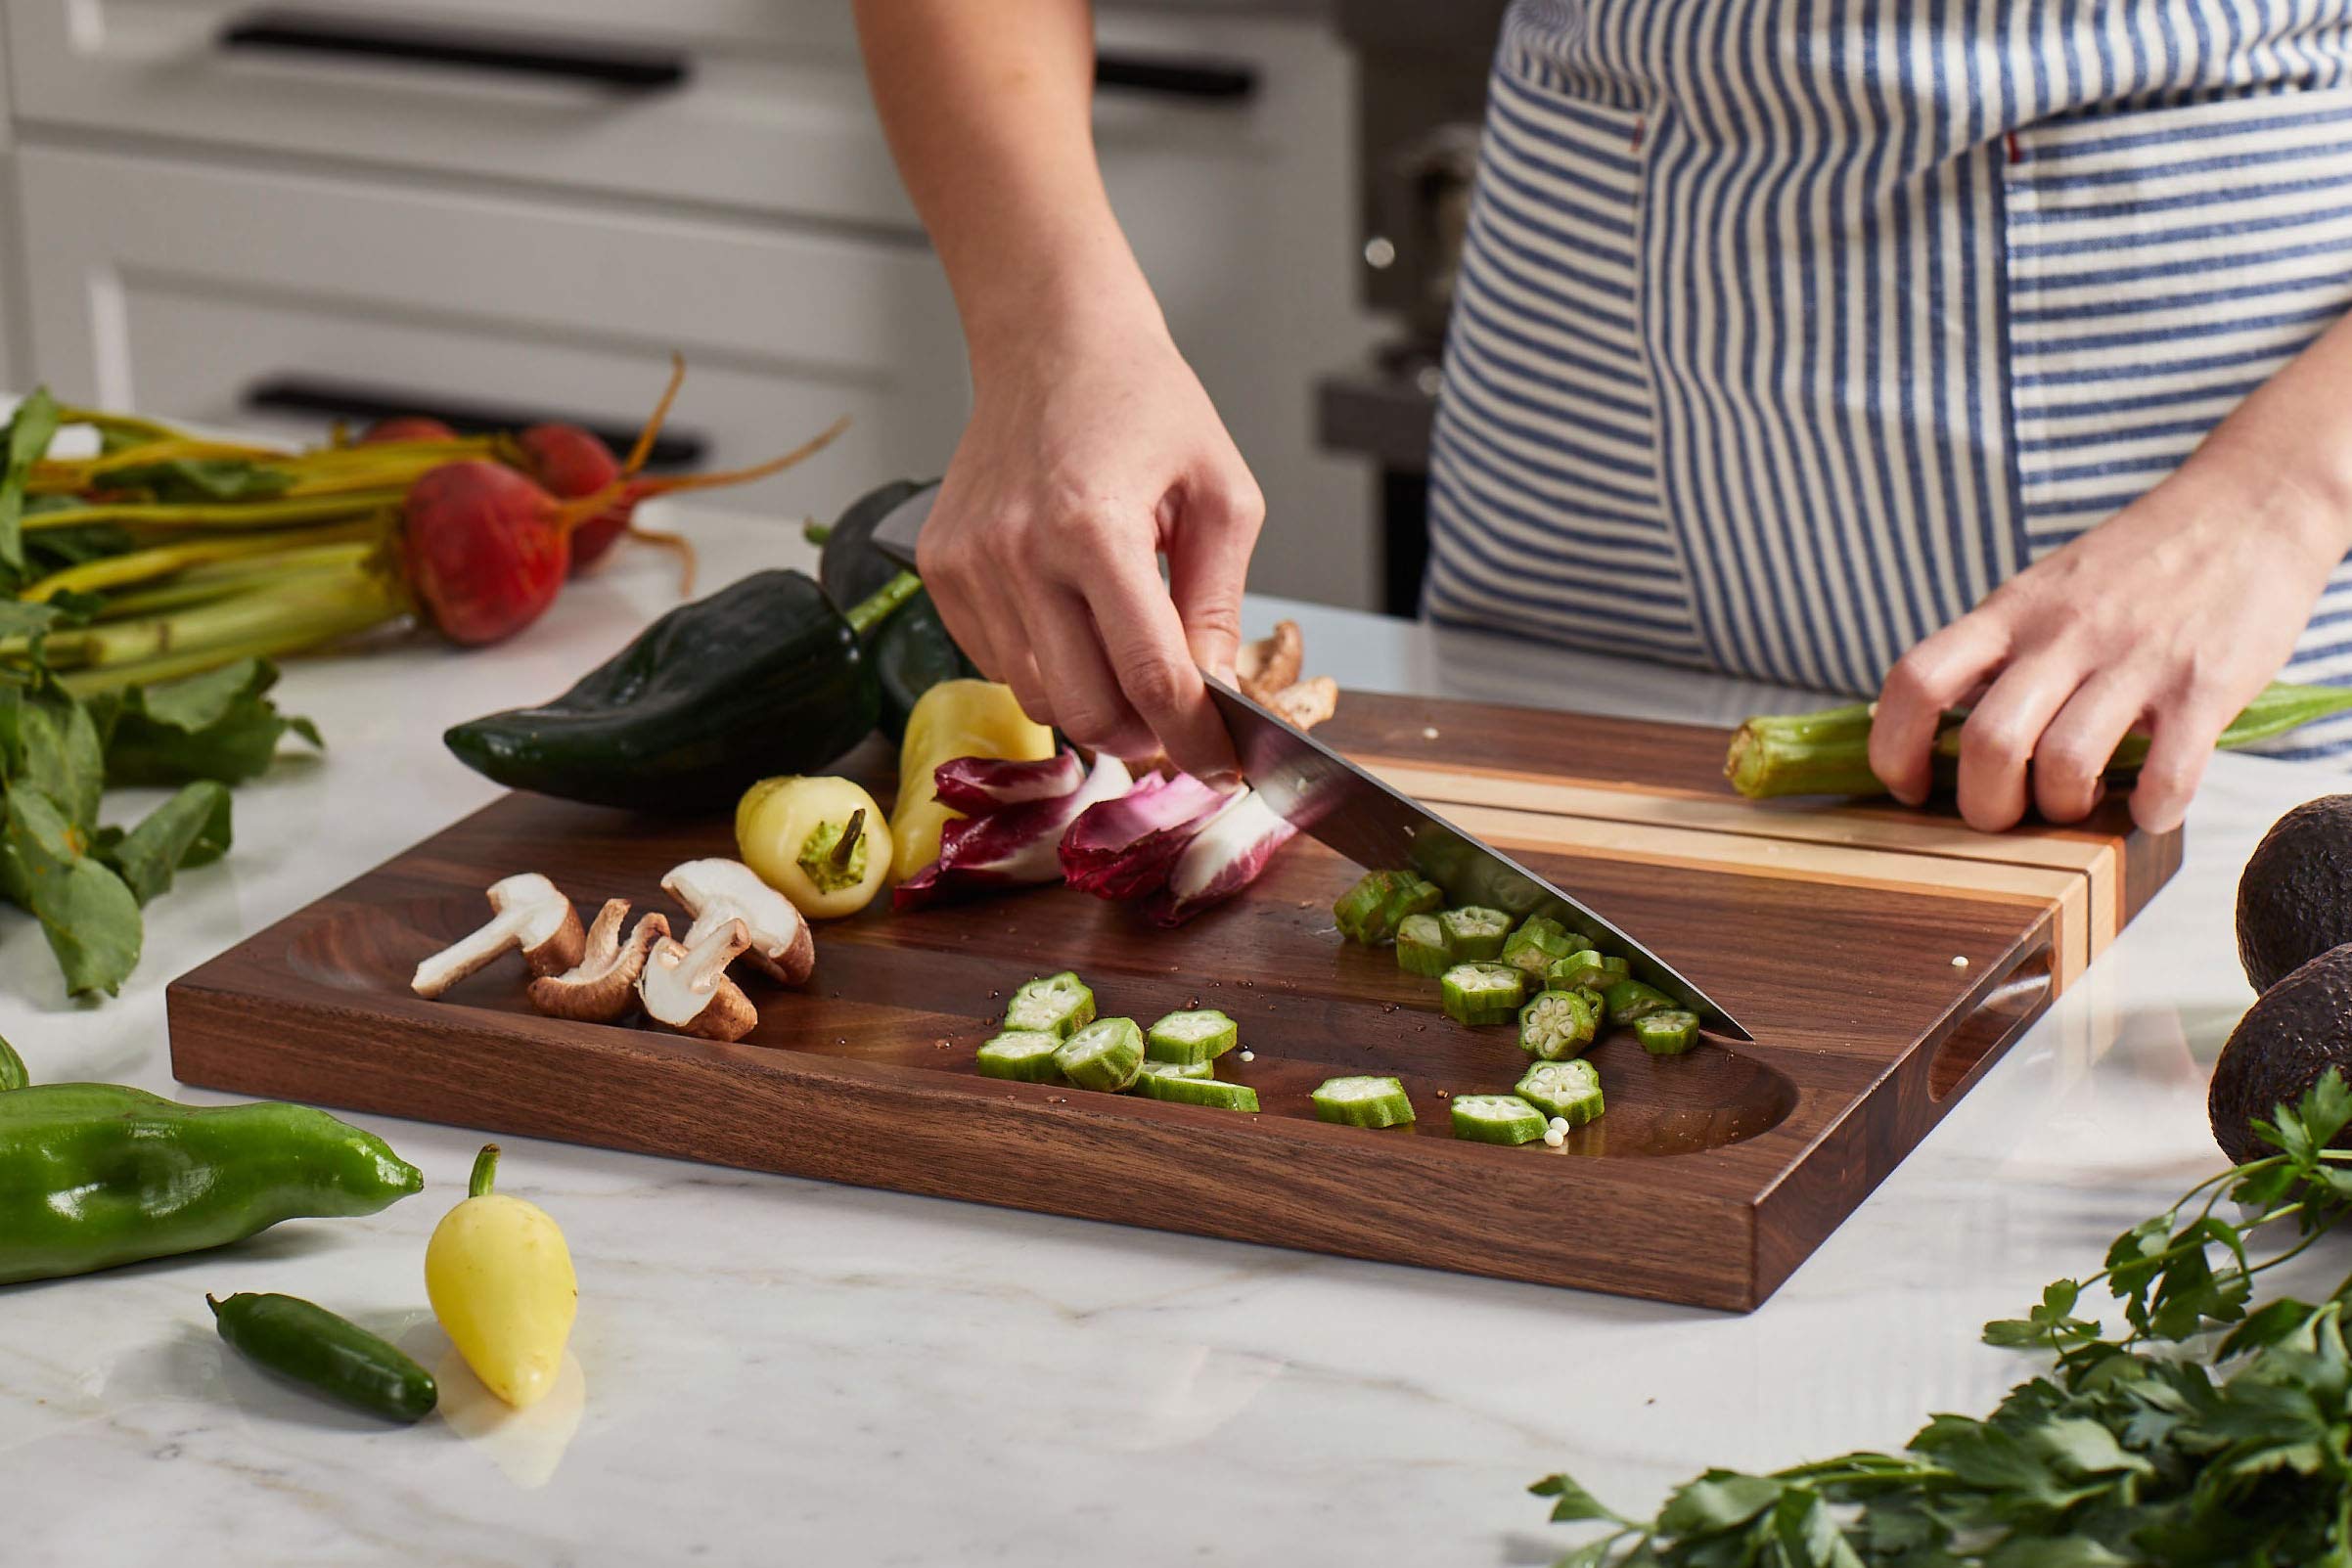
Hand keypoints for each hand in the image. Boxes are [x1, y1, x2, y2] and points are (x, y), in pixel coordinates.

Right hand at [916, 297, 1261, 782]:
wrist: (1051, 343)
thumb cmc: (1145, 405)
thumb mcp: (1221, 494)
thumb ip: (1218, 603)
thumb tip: (1213, 693)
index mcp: (1095, 527)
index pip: (1150, 677)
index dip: (1193, 739)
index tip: (1219, 766)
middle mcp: (1019, 551)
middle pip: (1082, 710)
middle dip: (1139, 735)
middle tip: (1173, 718)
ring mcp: (969, 564)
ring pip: (1035, 698)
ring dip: (1089, 699)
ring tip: (1122, 647)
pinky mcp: (940, 569)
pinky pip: (996, 661)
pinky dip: (1044, 662)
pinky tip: (1071, 614)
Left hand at [1868, 464, 2343, 832]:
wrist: (2248, 506)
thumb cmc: (2135, 564)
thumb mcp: (2042, 590)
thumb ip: (1994, 651)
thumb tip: (1932, 729)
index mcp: (2009, 613)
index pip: (1915, 681)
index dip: (1893, 750)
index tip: (1911, 788)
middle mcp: (2062, 635)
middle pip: (1987, 742)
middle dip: (1985, 806)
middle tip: (2007, 815)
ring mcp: (2134, 660)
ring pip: (2065, 762)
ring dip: (2063, 808)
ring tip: (2077, 804)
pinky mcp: (2205, 685)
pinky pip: (2167, 772)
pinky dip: (2152, 809)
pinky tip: (2151, 807)